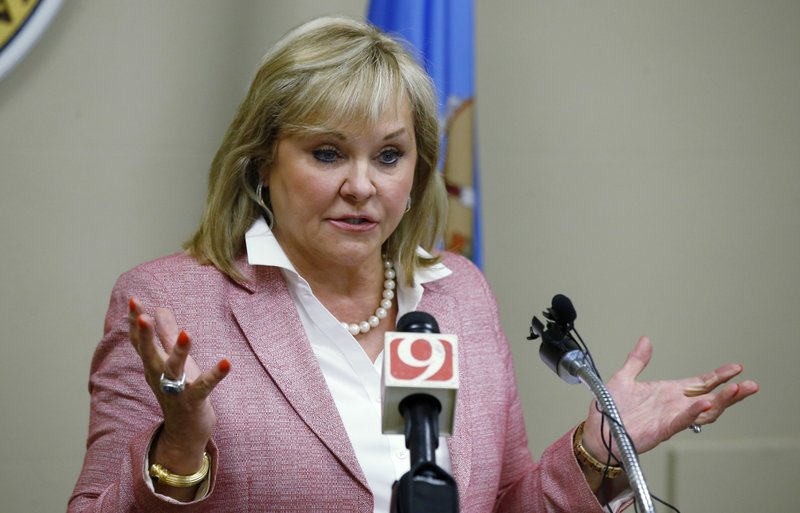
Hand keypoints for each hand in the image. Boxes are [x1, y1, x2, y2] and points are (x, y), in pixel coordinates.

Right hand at [128, 297, 230, 475]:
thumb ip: (165, 334)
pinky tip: (227, 363)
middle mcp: (160, 377)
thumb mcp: (171, 360)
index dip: (136, 323)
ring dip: (179, 352)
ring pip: (174, 370)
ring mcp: (176, 390)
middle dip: (145, 336)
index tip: (134, 301)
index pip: (140, 342)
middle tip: (143, 316)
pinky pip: (204, 387)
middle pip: (149, 354)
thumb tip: (159, 309)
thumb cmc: (179, 390)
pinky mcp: (194, 401)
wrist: (185, 432)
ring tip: (188, 333)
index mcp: (153, 365)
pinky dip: (215, 375)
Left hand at [581, 336, 758, 460]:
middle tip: (750, 384)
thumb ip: (637, 361)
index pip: (701, 383)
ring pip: (704, 411)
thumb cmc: (609, 410)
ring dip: (721, 401)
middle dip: (731, 391)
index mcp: (668, 392)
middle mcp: (674, 405)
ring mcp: (671, 418)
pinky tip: (707, 403)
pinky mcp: (662, 429)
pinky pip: (683, 420)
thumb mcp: (623, 378)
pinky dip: (695, 411)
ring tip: (737, 391)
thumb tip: (645, 340)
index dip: (718, 375)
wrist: (597, 432)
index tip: (736, 368)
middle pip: (711, 397)